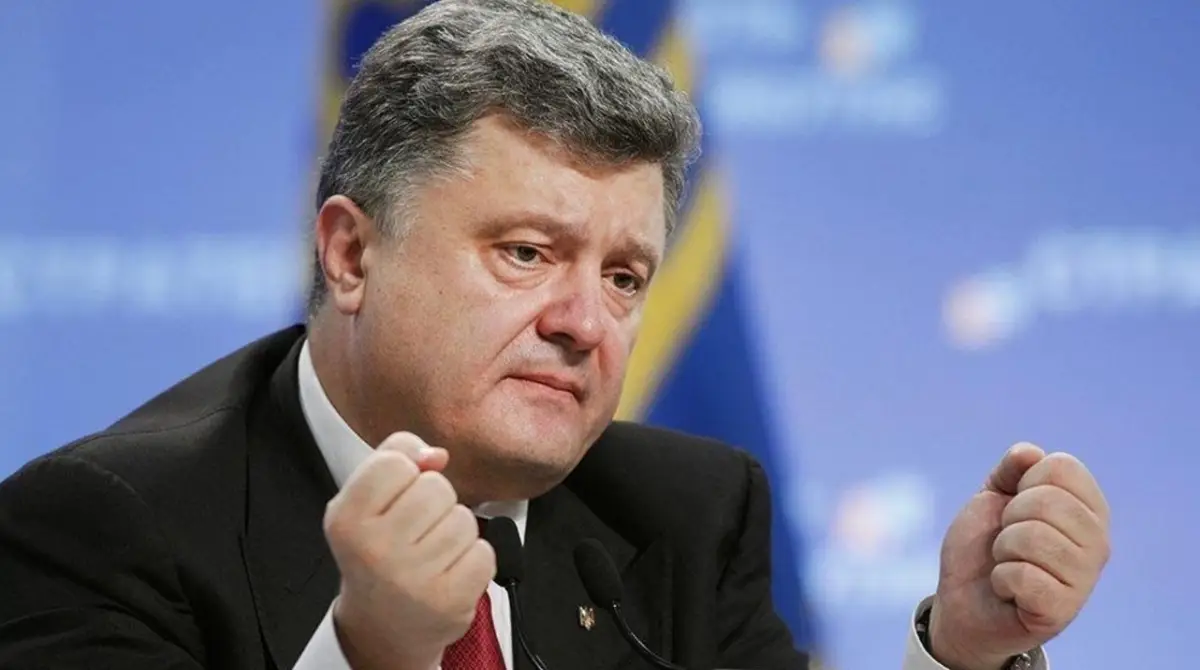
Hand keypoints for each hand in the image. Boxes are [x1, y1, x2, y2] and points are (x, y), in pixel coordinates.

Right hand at [323, 432, 495, 669]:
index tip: (396, 498)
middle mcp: (375, 549)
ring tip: (431, 553)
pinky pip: (483, 551)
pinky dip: (473, 558)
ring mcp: (413, 578)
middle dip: (434, 503)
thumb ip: (394, 458)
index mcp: (347, 519)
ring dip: (455, 531)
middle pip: (436, 486)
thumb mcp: (364, 501)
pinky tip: (448, 571)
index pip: (397, 461)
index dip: (406, 473)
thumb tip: (437, 454)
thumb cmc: (376, 551)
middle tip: (416, 531)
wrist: (382, 624)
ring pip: (463, 518)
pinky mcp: (448, 600)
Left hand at [929, 443, 1110, 669]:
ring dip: (1004, 550)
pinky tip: (1009, 590)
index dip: (1024, 482)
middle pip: (1047, 501)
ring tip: (1008, 564)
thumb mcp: (992, 497)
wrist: (963, 600)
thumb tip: (1029, 452)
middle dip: (1009, 519)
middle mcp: (1098, 542)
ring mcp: (1085, 578)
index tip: (1015, 505)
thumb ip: (1011, 470)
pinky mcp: (1064, 610)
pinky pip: (1025, 576)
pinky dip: (1002, 579)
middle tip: (1007, 541)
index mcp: (1088, 508)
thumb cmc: (984, 547)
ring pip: (1033, 537)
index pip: (1062, 467)